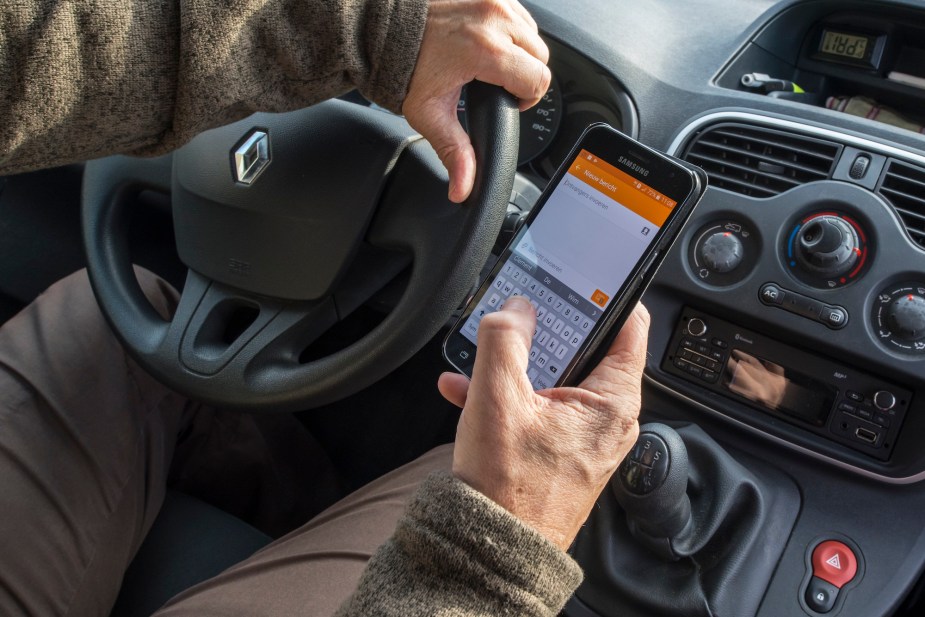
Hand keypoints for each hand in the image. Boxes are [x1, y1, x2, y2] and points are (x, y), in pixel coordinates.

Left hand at [402, 0, 550, 202]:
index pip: (538, 80)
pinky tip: (486, 42)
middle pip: (541, 57)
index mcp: (487, 51)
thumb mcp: (429, 115)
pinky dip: (509, 30)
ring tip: (490, 64)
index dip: (526, 98)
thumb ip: (455, 153)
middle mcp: (495, 19)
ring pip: (533, 33)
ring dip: (520, 51)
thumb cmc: (402, 65)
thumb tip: (464, 189)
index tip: (507, 102)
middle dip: (525, 76)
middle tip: (495, 85)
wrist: (380, 27)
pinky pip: (518, 14)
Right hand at [438, 297, 648, 549]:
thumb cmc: (507, 491)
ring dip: (517, 364)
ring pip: (556, 378)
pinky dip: (511, 395)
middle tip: (519, 310)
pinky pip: (541, 407)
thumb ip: (505, 339)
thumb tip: (516, 308)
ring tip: (481, 355)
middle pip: (587, 349)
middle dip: (546, 330)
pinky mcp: (563, 451)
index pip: (629, 325)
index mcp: (612, 402)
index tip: (585, 273)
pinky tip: (468, 390)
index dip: (607, 293)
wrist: (492, 551)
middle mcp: (608, 419)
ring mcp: (586, 437)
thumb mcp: (497, 399)